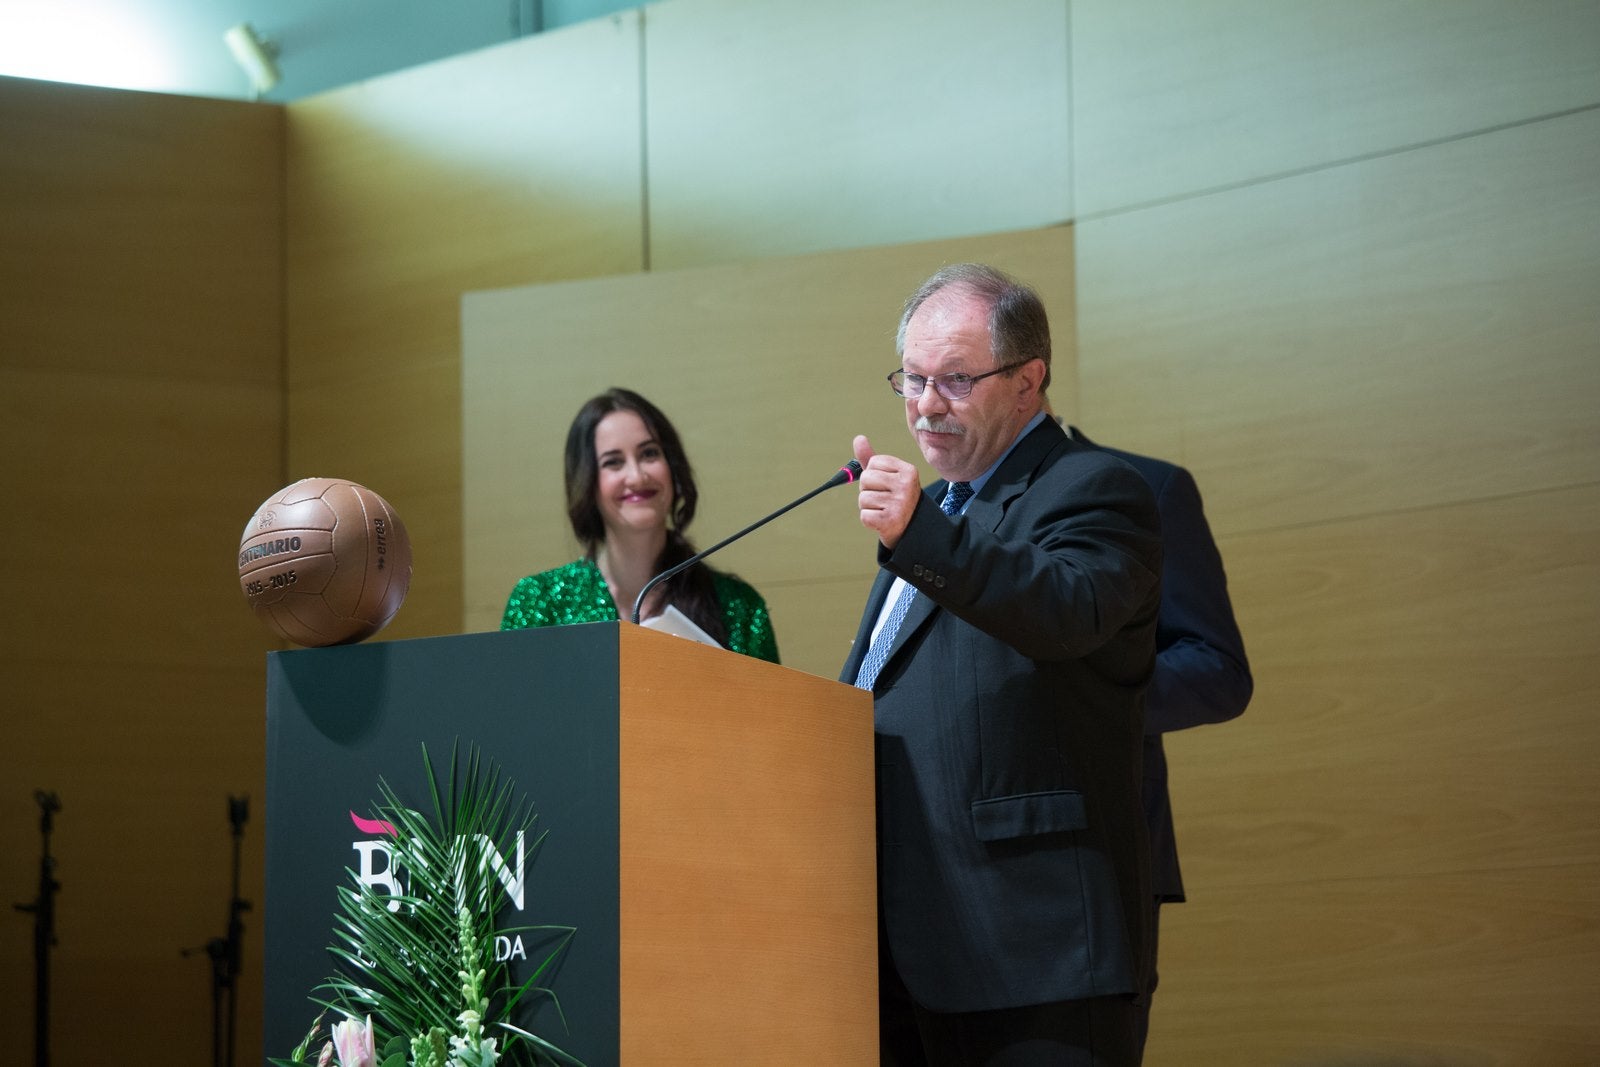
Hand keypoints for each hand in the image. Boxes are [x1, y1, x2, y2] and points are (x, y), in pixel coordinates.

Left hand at [853, 434, 921, 549]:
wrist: (910, 528)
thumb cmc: (895, 497)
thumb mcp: (888, 475)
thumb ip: (871, 458)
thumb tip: (858, 438)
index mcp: (908, 471)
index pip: (872, 463)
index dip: (873, 475)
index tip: (886, 485)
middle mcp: (906, 486)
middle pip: (865, 479)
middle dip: (868, 490)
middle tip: (883, 499)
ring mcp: (899, 504)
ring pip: (862, 498)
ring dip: (868, 506)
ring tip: (883, 509)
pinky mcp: (890, 520)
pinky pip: (864, 515)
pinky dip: (869, 520)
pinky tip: (882, 520)